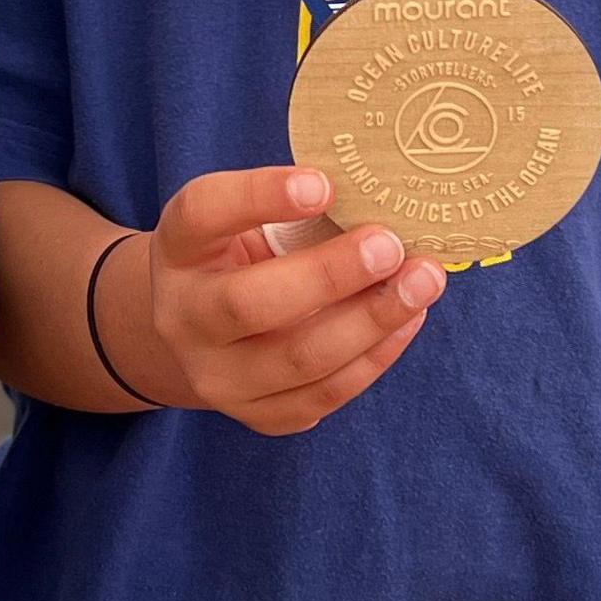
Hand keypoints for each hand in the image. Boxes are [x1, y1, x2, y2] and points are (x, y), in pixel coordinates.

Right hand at [120, 166, 441, 434]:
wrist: (204, 333)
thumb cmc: (241, 255)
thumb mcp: (245, 219)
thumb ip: (298, 206)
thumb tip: (382, 195)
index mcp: (178, 248)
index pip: (203, 214)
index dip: (260, 196)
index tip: (324, 185)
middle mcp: (183, 318)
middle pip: (250, 303)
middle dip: (331, 274)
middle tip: (391, 246)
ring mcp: (216, 377)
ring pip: (299, 358)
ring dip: (372, 319)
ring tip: (422, 281)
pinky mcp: (257, 415)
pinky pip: (323, 394)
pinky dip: (375, 357)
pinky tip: (408, 320)